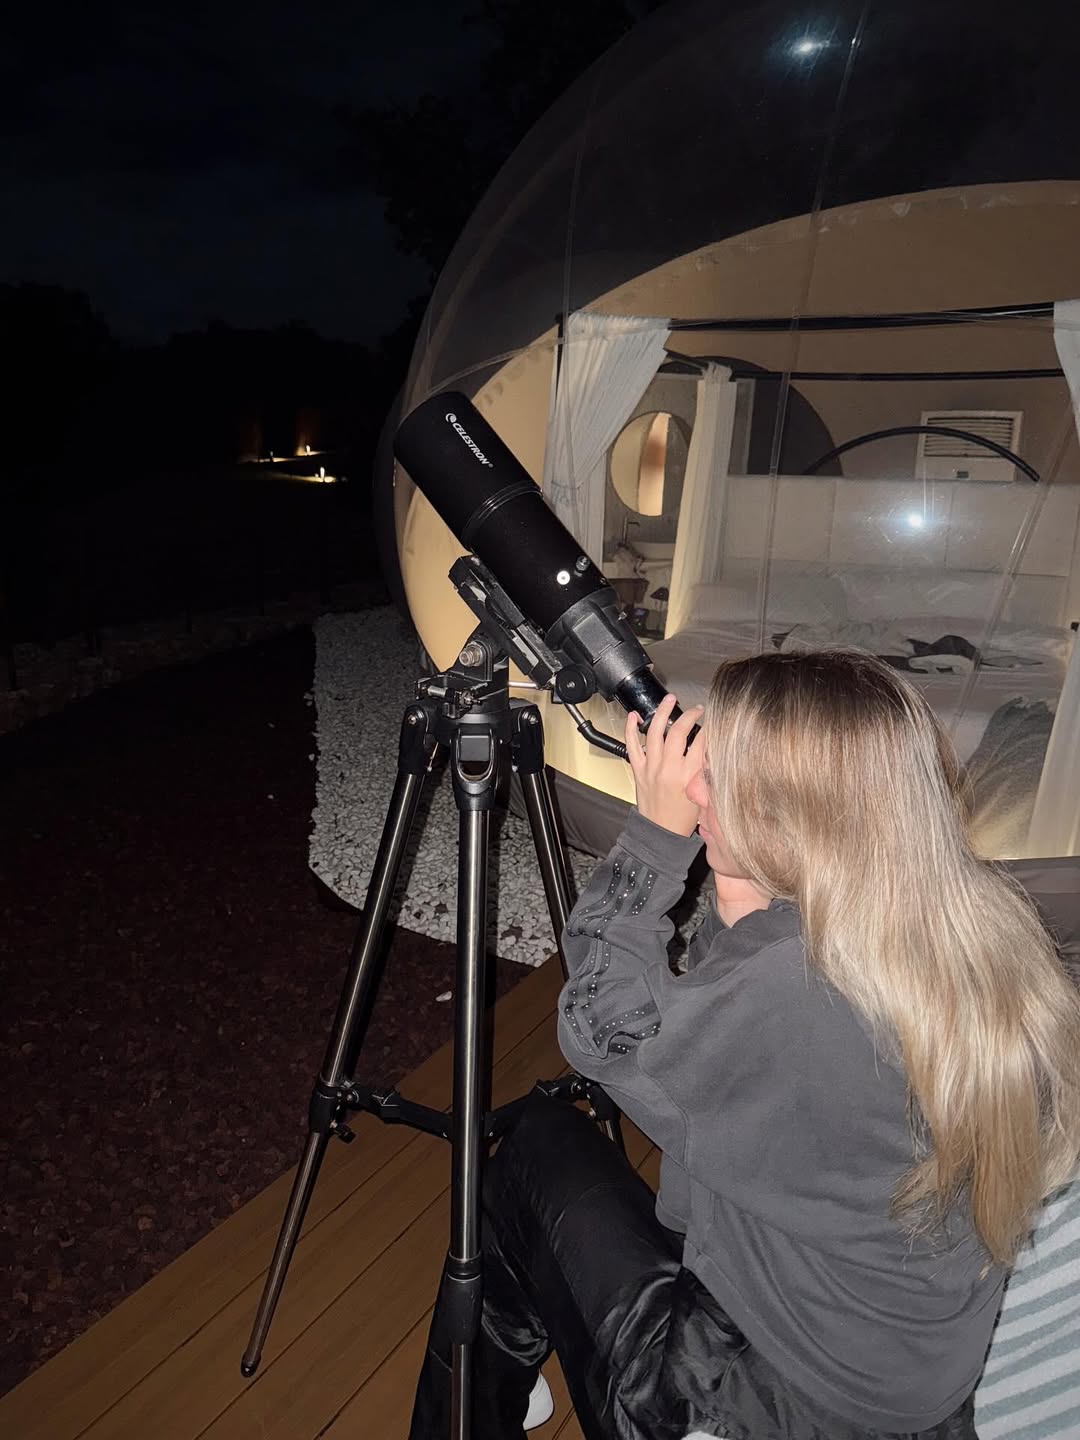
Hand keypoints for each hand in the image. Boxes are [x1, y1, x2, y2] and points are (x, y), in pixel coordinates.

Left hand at [624, 695, 704, 836]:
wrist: (661, 834)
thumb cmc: (683, 818)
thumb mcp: (704, 795)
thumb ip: (706, 771)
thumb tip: (710, 750)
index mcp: (689, 776)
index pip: (702, 742)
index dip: (710, 727)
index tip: (713, 720)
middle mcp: (669, 769)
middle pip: (679, 732)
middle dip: (690, 715)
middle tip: (697, 709)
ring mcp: (651, 768)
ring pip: (654, 732)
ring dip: (662, 712)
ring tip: (670, 700)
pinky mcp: (638, 770)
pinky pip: (631, 745)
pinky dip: (630, 728)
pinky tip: (634, 716)